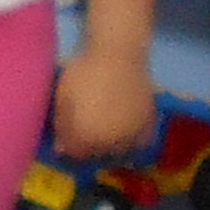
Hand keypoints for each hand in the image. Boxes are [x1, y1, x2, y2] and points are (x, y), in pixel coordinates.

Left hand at [52, 38, 147, 161]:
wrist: (118, 54)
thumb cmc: (84, 73)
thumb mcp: (64, 98)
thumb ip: (62, 126)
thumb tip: (61, 148)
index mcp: (87, 137)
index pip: (76, 154)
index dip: (69, 147)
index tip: (67, 138)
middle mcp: (111, 142)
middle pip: (98, 155)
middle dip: (89, 147)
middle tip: (85, 133)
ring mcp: (132, 134)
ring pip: (120, 151)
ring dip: (111, 146)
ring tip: (104, 132)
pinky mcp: (148, 123)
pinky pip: (140, 140)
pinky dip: (131, 139)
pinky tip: (125, 130)